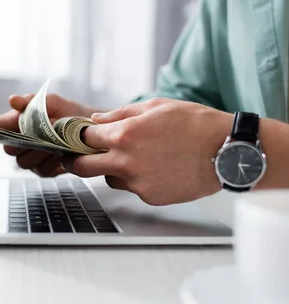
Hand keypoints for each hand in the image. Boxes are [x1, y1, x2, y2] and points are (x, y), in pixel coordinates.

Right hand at [0, 93, 100, 176]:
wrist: (90, 127)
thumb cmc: (68, 111)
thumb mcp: (52, 102)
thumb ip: (31, 101)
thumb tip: (12, 99)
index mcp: (16, 124)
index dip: (5, 126)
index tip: (20, 122)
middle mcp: (20, 144)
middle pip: (9, 148)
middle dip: (26, 141)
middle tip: (42, 134)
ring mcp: (30, 159)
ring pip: (23, 162)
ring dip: (40, 152)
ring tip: (56, 142)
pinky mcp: (44, 171)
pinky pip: (41, 170)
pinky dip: (52, 161)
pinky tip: (62, 152)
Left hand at [62, 98, 233, 205]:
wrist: (226, 151)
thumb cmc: (194, 123)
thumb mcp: (154, 106)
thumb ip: (119, 114)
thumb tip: (96, 120)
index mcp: (124, 135)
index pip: (84, 138)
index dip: (78, 136)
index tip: (76, 137)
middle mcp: (126, 162)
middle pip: (82, 168)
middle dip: (76, 161)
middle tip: (77, 157)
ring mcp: (138, 183)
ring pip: (109, 178)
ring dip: (112, 169)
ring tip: (137, 157)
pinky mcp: (150, 197)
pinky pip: (132, 188)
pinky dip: (137, 179)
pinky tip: (156, 167)